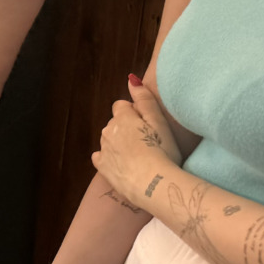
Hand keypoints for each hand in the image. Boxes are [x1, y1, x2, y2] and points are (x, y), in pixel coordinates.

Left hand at [93, 78, 183, 206]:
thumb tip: (131, 79)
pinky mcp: (102, 168)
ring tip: (139, 154)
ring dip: (119, 142)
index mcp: (122, 118)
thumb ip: (144, 99)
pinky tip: (122, 164)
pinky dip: (109, 157)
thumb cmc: (162, 151)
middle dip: (127, 127)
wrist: (154, 184)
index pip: (122, 106)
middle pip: (115, 122)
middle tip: (147, 141)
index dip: (135, 114)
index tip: (148, 125)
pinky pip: (101, 157)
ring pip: (109, 139)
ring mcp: (103, 150)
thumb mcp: (159, 122)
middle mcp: (107, 131)